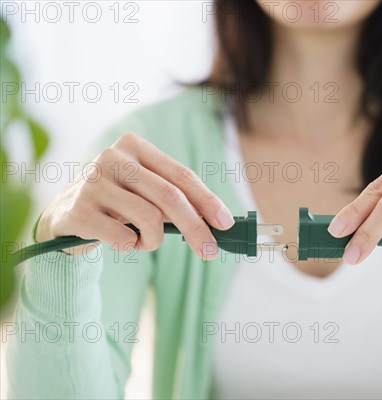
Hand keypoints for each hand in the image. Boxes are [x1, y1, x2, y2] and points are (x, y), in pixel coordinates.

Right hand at [36, 133, 234, 258]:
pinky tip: (119, 240)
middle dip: (195, 228)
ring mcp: (93, 182)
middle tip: (210, 251)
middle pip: (169, 196)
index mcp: (135, 146)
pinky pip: (124, 238)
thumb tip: (219, 223)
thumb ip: (177, 200)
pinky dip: (131, 247)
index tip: (226, 223)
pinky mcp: (79, 210)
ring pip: (149, 219)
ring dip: (154, 240)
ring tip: (143, 240)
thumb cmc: (118, 202)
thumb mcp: (146, 192)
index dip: (207, 200)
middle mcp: (112, 158)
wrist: (64, 214)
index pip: (181, 175)